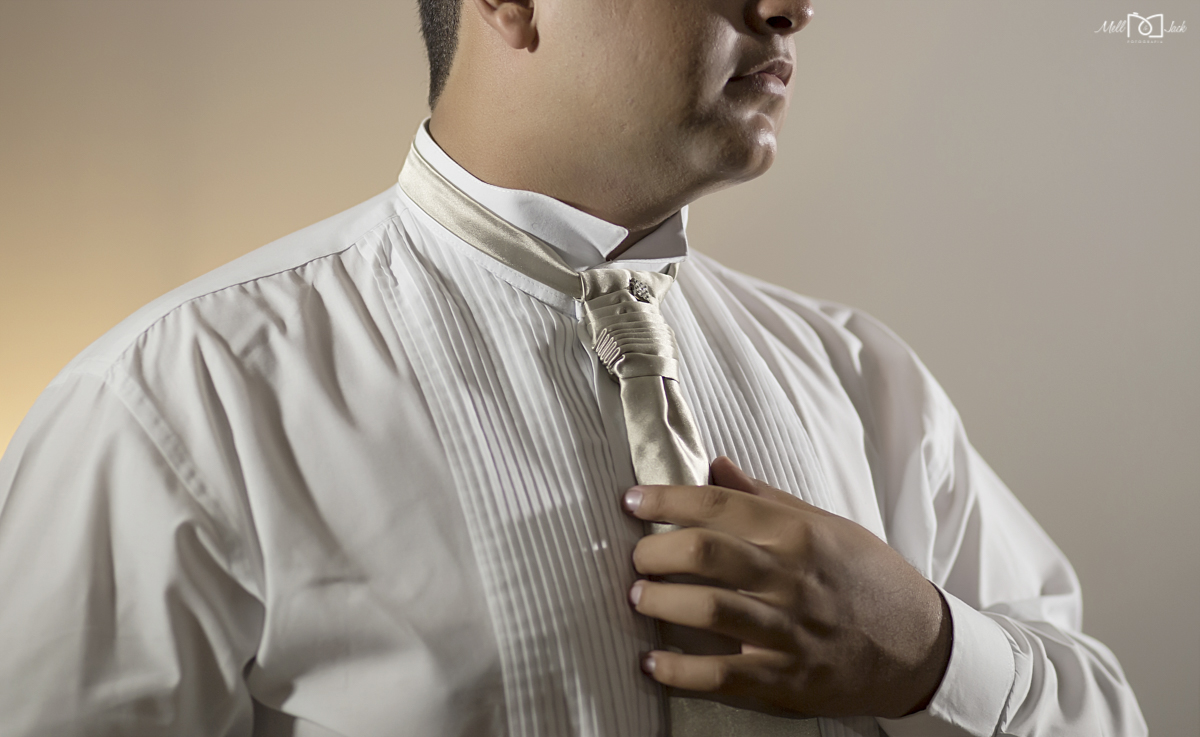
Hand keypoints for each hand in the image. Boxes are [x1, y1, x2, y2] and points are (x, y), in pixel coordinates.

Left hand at [622, 456, 951, 718]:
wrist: (920, 646)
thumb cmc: (866, 578)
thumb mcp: (824, 525)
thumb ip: (763, 497)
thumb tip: (715, 465)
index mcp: (797, 533)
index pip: (717, 503)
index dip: (666, 498)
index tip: (633, 500)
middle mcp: (790, 578)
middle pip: (704, 553)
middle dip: (655, 551)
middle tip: (637, 556)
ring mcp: (788, 631)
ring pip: (707, 610)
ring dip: (659, 603)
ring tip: (639, 598)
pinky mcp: (786, 678)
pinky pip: (721, 675)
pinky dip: (679, 671)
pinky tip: (652, 664)